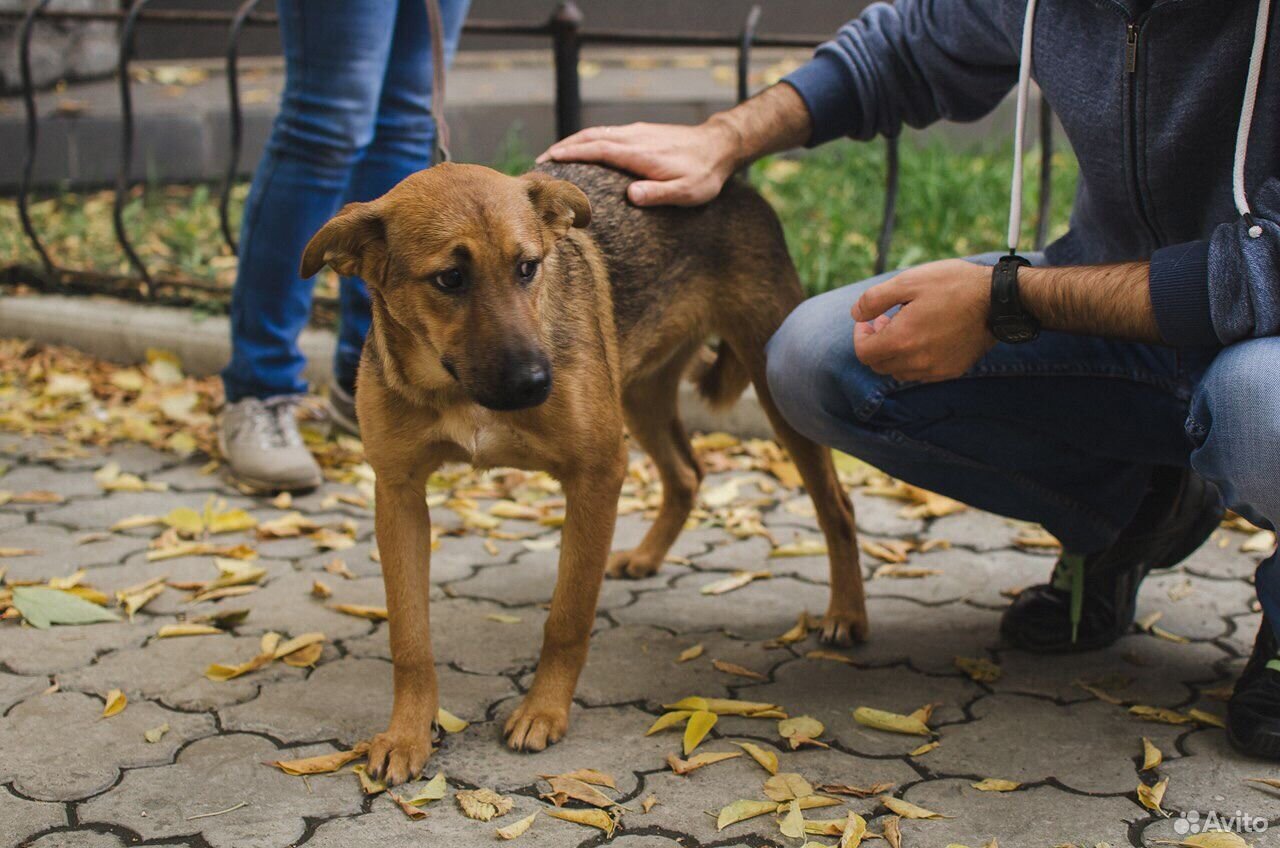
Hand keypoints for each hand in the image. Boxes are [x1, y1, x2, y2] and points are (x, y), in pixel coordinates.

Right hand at [537, 120, 738, 206]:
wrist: (720, 146)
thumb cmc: (703, 174)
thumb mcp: (686, 191)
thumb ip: (658, 194)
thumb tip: (630, 195)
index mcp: (640, 154)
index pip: (598, 149)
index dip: (572, 154)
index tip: (549, 160)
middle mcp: (634, 138)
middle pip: (590, 137)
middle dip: (564, 147)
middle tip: (540, 162)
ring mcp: (636, 133)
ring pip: (597, 133)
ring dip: (573, 142)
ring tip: (553, 156)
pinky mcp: (640, 133)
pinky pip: (607, 133)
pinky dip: (588, 140)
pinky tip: (582, 150)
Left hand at [851, 258, 994, 381]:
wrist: (999, 300)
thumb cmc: (953, 285)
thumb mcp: (908, 281)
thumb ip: (874, 299)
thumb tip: (855, 314)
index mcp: (902, 341)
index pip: (863, 353)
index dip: (860, 336)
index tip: (870, 319)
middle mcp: (917, 362)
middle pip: (879, 365)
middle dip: (875, 343)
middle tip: (886, 319)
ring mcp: (936, 369)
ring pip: (899, 371)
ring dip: (894, 353)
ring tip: (906, 326)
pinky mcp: (952, 370)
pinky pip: (922, 373)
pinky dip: (914, 359)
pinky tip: (925, 336)